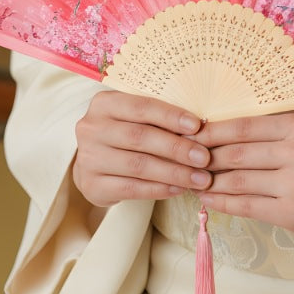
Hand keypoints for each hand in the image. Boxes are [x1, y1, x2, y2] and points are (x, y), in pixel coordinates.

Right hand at [73, 91, 211, 206]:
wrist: (95, 162)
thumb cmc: (125, 133)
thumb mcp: (136, 117)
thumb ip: (160, 118)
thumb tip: (199, 127)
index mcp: (104, 103)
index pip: (141, 107)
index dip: (171, 116)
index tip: (197, 126)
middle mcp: (91, 129)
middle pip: (140, 137)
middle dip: (177, 148)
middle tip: (204, 158)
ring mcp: (88, 158)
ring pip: (138, 165)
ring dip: (174, 173)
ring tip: (200, 178)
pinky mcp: (92, 185)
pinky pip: (131, 188)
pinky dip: (159, 189)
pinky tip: (179, 189)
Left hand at [193, 113, 293, 242]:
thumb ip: (268, 135)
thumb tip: (214, 136)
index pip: (242, 125)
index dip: (210, 132)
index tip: (188, 135)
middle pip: (235, 153)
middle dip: (203, 158)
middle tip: (182, 160)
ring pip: (236, 179)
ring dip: (208, 181)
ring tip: (190, 180)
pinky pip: (245, 205)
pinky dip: (221, 201)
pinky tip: (207, 198)